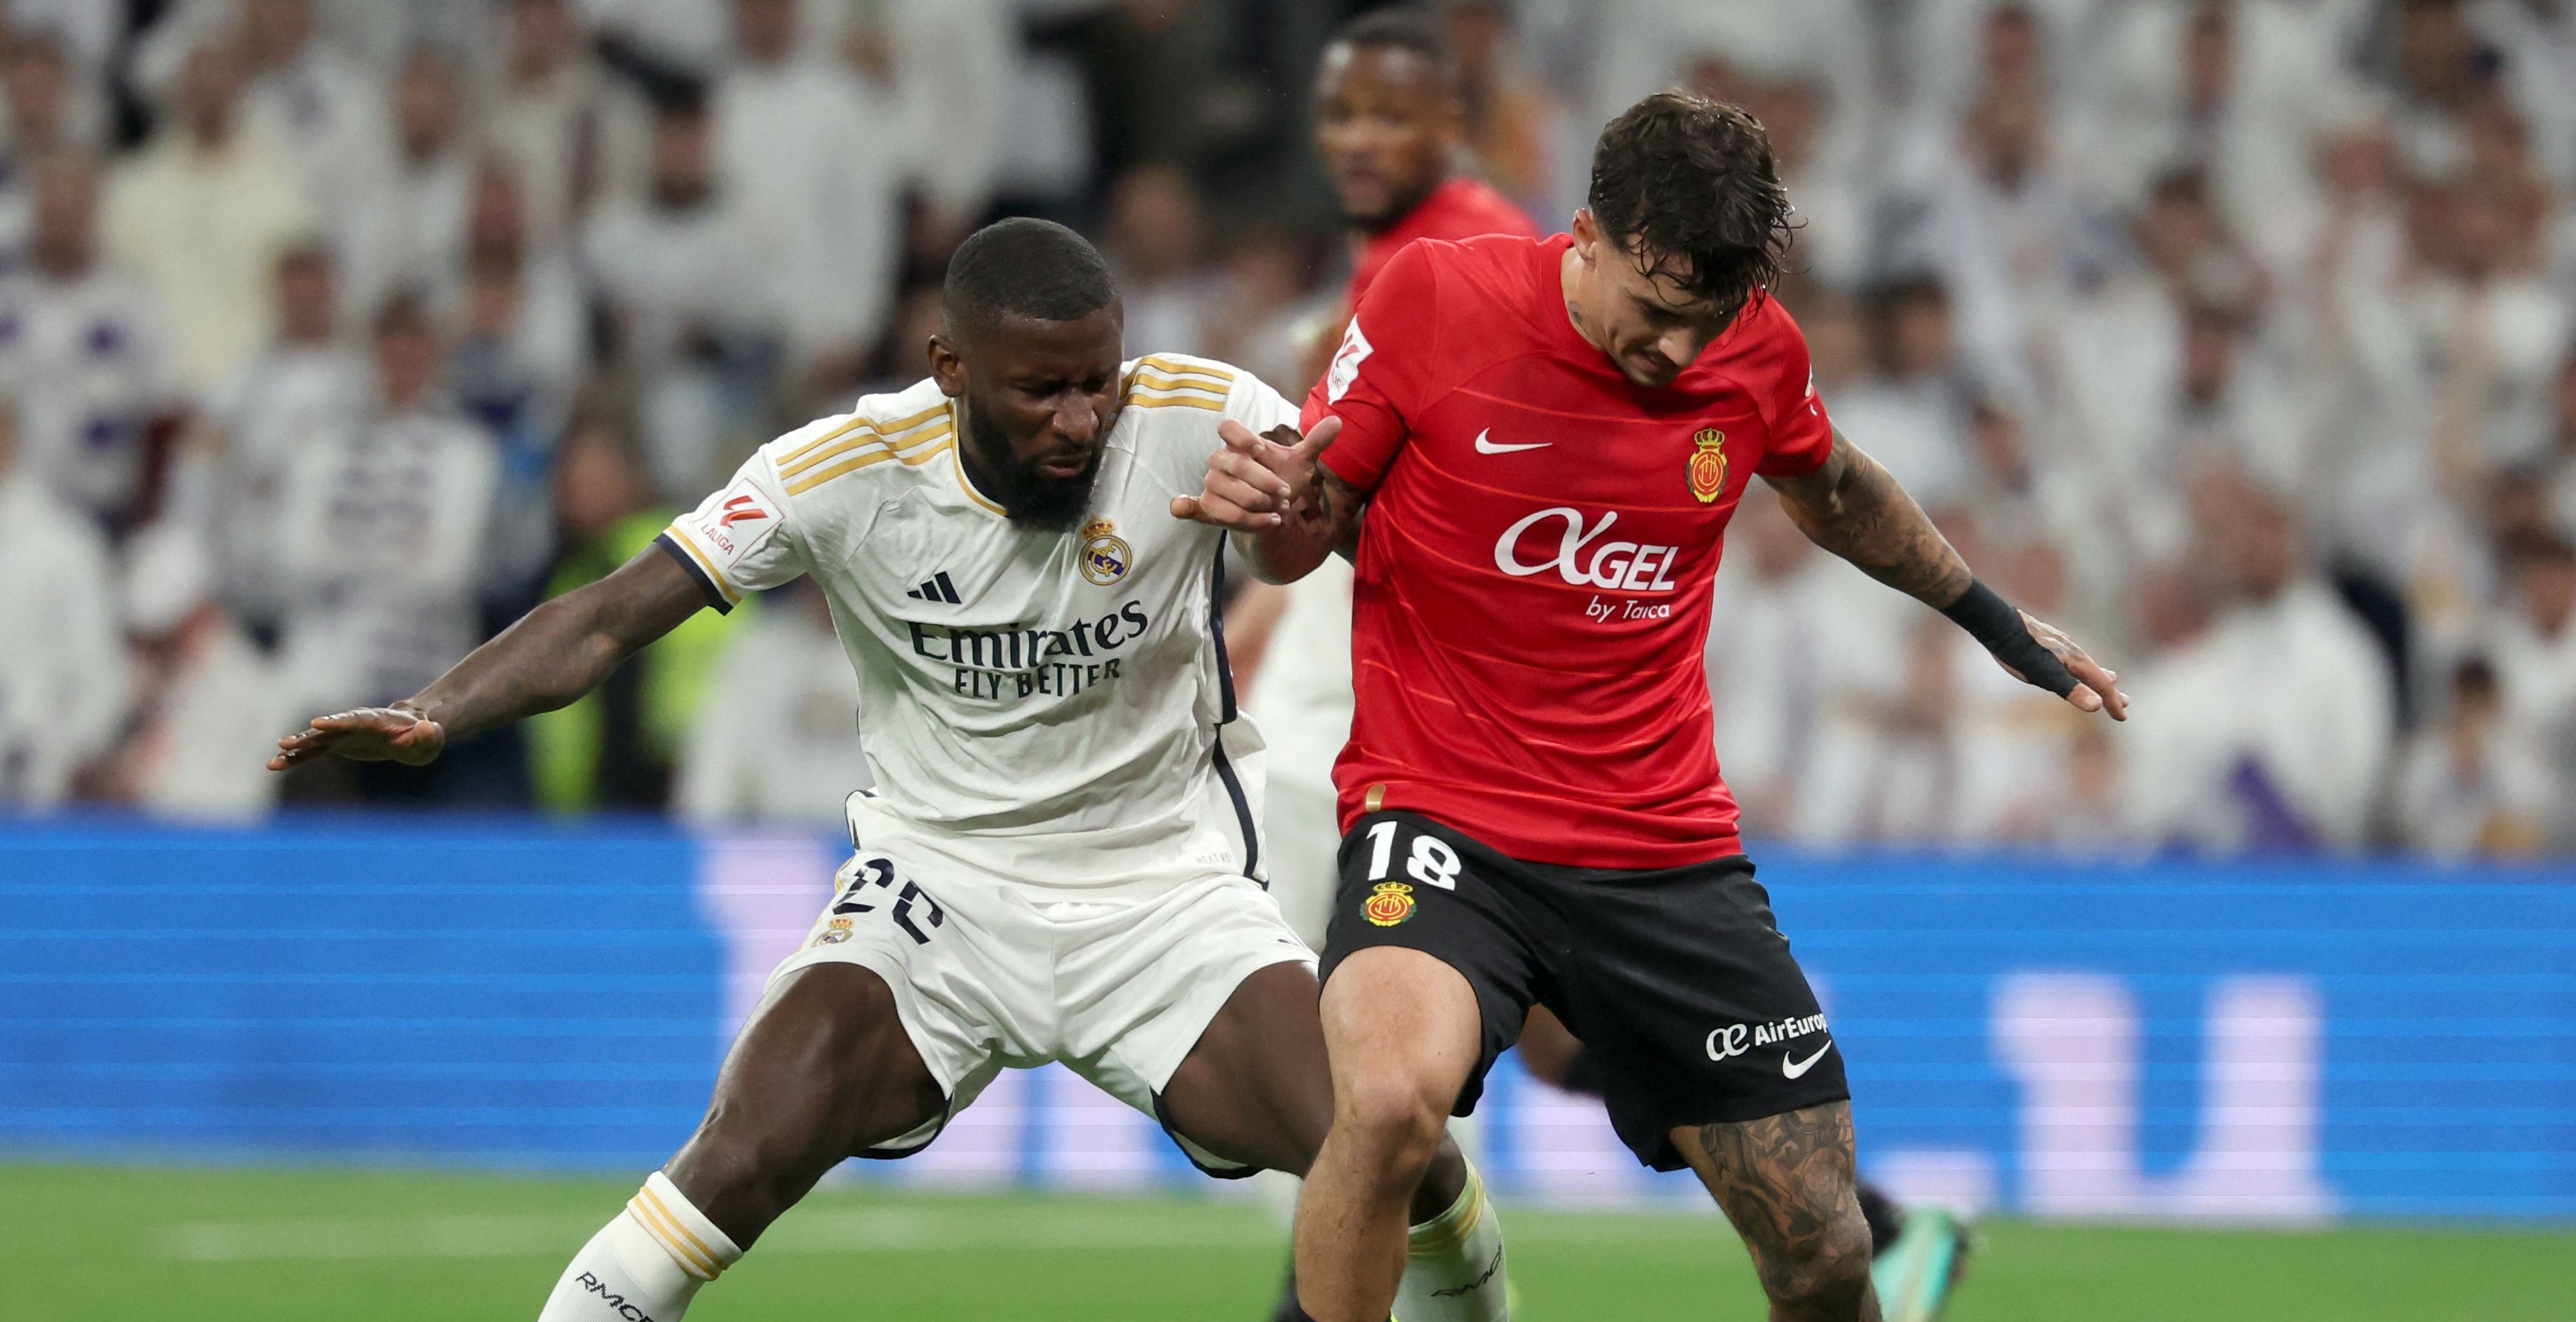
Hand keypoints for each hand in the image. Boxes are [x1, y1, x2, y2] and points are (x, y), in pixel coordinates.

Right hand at [267, 705, 447, 769]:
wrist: (414, 733)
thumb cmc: (425, 736)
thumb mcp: (431, 738)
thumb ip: (427, 735)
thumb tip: (427, 729)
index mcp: (376, 720)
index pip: (355, 720)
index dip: (336, 721)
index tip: (317, 723)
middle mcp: (355, 724)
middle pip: (328, 729)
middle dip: (307, 736)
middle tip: (285, 743)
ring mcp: (343, 733)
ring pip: (315, 741)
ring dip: (295, 750)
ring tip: (273, 761)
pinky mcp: (337, 744)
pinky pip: (313, 752)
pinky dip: (297, 758)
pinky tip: (275, 765)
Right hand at [1169, 416, 1341, 530]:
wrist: (1271, 515)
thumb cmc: (1281, 483)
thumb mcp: (1301, 465)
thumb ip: (1315, 443)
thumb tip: (1338, 421)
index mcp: (1240, 446)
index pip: (1228, 429)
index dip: (1241, 436)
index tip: (1260, 449)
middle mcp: (1221, 463)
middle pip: (1233, 464)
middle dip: (1262, 483)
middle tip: (1285, 497)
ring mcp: (1211, 486)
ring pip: (1224, 493)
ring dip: (1252, 507)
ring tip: (1275, 515)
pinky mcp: (1206, 508)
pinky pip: (1198, 507)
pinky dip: (1189, 507)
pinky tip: (1183, 506)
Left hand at [2006, 612, 2128, 720]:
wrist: (1996, 622)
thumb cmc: (2018, 651)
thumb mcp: (2043, 674)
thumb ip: (2070, 689)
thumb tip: (2097, 705)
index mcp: (2075, 660)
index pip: (2101, 685)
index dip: (2113, 703)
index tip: (2122, 718)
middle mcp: (2073, 651)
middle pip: (2097, 674)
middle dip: (2111, 691)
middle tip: (2126, 703)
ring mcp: (2061, 645)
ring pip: (2086, 665)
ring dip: (2098, 677)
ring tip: (2109, 680)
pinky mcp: (2049, 641)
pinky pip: (2073, 659)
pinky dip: (2082, 668)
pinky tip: (2072, 665)